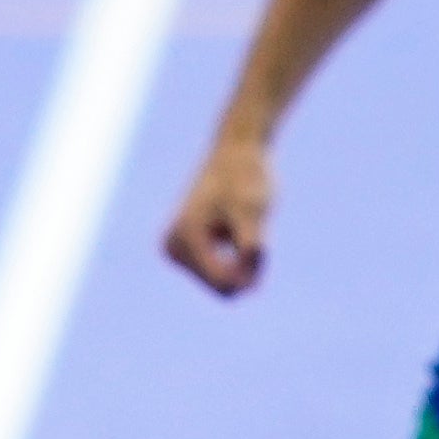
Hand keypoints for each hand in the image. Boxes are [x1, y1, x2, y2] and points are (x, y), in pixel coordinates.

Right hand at [162, 133, 277, 296]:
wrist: (235, 152)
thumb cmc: (245, 178)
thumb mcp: (253, 214)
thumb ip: (250, 250)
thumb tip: (248, 286)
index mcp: (186, 237)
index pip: (221, 281)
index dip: (250, 275)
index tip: (264, 250)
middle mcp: (173, 247)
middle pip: (220, 286)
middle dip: (246, 270)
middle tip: (261, 239)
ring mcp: (176, 250)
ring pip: (220, 281)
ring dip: (244, 265)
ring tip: (252, 231)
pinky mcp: (185, 249)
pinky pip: (216, 272)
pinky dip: (237, 261)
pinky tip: (243, 233)